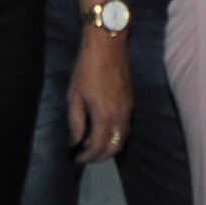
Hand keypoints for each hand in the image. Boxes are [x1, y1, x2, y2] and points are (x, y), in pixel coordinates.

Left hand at [67, 29, 133, 164]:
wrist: (109, 46)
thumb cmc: (86, 69)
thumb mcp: (74, 96)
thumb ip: (75, 122)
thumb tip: (75, 141)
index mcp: (104, 117)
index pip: (98, 147)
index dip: (86, 157)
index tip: (75, 158)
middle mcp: (120, 118)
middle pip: (114, 148)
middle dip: (99, 157)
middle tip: (84, 157)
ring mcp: (128, 111)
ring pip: (122, 139)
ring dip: (108, 147)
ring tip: (92, 146)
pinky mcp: (131, 104)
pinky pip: (125, 128)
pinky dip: (115, 136)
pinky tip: (102, 131)